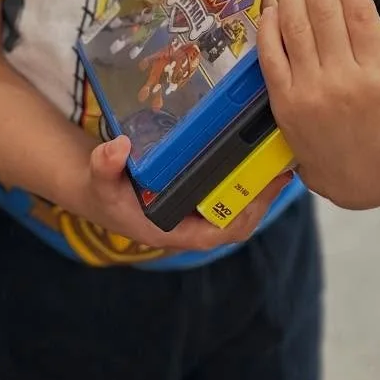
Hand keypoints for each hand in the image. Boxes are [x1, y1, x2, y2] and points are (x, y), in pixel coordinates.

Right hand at [81, 134, 292, 256]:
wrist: (98, 191)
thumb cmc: (104, 193)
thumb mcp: (99, 180)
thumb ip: (104, 166)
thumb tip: (118, 147)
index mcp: (174, 230)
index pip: (221, 232)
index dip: (246, 215)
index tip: (263, 192)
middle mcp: (191, 225)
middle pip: (239, 220)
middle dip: (262, 198)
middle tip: (281, 168)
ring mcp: (196, 212)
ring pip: (238, 207)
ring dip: (258, 187)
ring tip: (278, 159)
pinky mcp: (197, 198)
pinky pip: (229, 193)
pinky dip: (245, 178)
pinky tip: (258, 155)